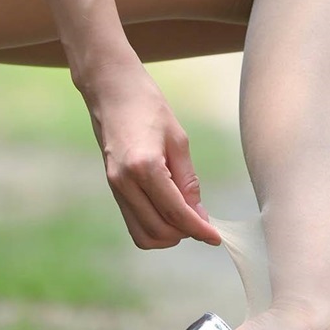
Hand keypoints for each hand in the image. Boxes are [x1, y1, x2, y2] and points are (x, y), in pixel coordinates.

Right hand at [76, 49, 223, 249]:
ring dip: (168, 235)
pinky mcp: (112, 188)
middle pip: (159, 229)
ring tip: (186, 218)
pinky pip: (134, 222)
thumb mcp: (178, 140)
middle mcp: (125, 183)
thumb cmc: (149, 107)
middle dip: (184, 233)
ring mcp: (115, 188)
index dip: (199, 229)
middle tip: (203, 222)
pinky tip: (170, 213)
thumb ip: (188, 181)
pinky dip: (154, 227)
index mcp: (145, 167)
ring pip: (143, 234)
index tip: (216, 238)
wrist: (112, 91)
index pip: (176, 212)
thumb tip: (199, 215)